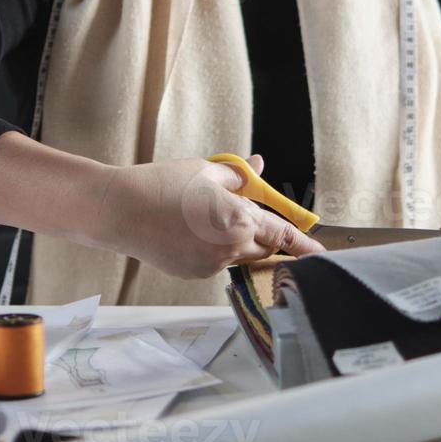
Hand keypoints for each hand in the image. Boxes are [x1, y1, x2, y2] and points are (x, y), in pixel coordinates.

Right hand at [91, 153, 325, 279]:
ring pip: (240, 255)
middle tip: (254, 217)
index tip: (321, 254)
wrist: (119, 210)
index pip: (282, 235)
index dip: (304, 245)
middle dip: (267, 236)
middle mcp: (230, 249)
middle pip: (264, 248)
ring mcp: (210, 266)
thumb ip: (239, 174)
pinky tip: (191, 230)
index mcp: (239, 221)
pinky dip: (215, 249)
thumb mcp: (205, 170)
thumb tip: (259, 167)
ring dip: (239, 240)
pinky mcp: (193, 273)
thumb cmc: (162, 184)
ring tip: (209, 217)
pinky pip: (217, 262)